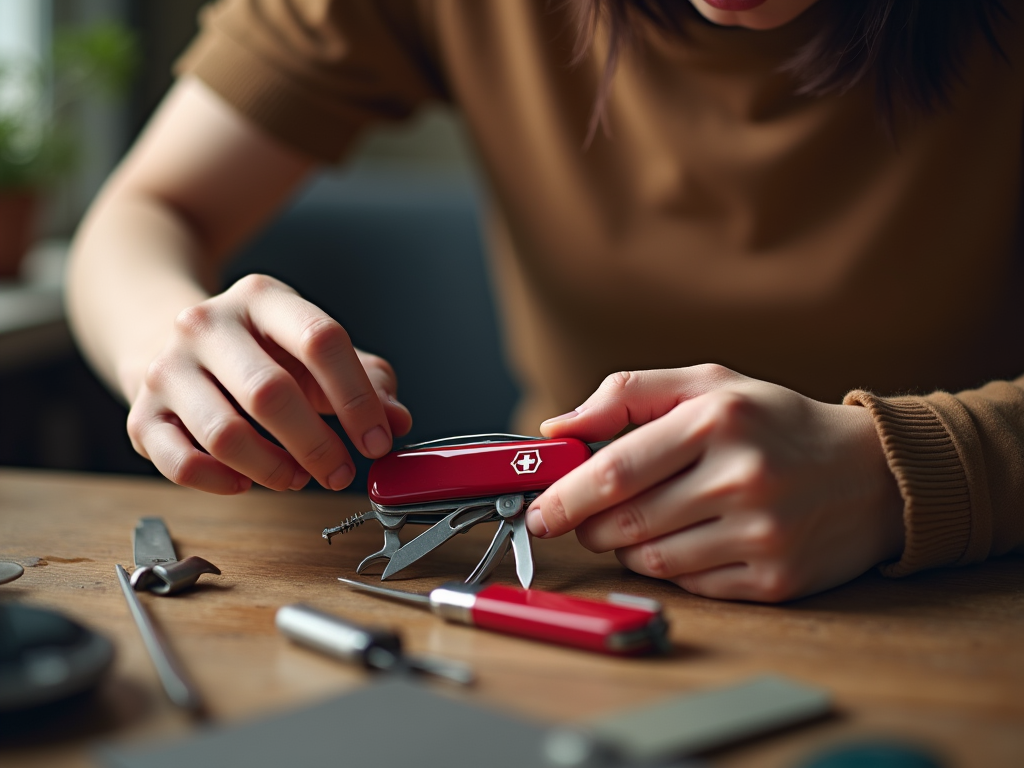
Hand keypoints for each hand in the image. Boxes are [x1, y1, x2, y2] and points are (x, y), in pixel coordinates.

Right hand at [126, 274, 411, 493]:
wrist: (166, 336)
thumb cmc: (259, 351)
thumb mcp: (313, 348)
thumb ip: (365, 379)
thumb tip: (398, 420)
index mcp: (262, 299)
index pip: (321, 340)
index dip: (357, 399)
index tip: (377, 440)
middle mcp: (207, 325)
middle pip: (271, 393)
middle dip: (317, 445)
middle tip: (340, 472)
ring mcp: (167, 368)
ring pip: (226, 435)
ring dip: (273, 470)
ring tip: (297, 477)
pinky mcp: (142, 414)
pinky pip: (182, 464)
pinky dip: (224, 483)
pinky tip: (247, 481)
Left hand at [526, 365, 904, 601]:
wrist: (873, 474)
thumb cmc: (776, 424)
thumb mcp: (708, 384)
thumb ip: (627, 394)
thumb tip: (557, 429)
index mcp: (718, 420)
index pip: (616, 470)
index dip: (566, 496)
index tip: (539, 510)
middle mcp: (742, 477)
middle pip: (625, 523)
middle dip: (591, 524)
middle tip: (591, 515)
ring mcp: (761, 534)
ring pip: (650, 560)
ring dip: (629, 546)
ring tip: (651, 519)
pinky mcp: (775, 580)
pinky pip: (689, 584)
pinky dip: (673, 567)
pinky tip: (692, 539)